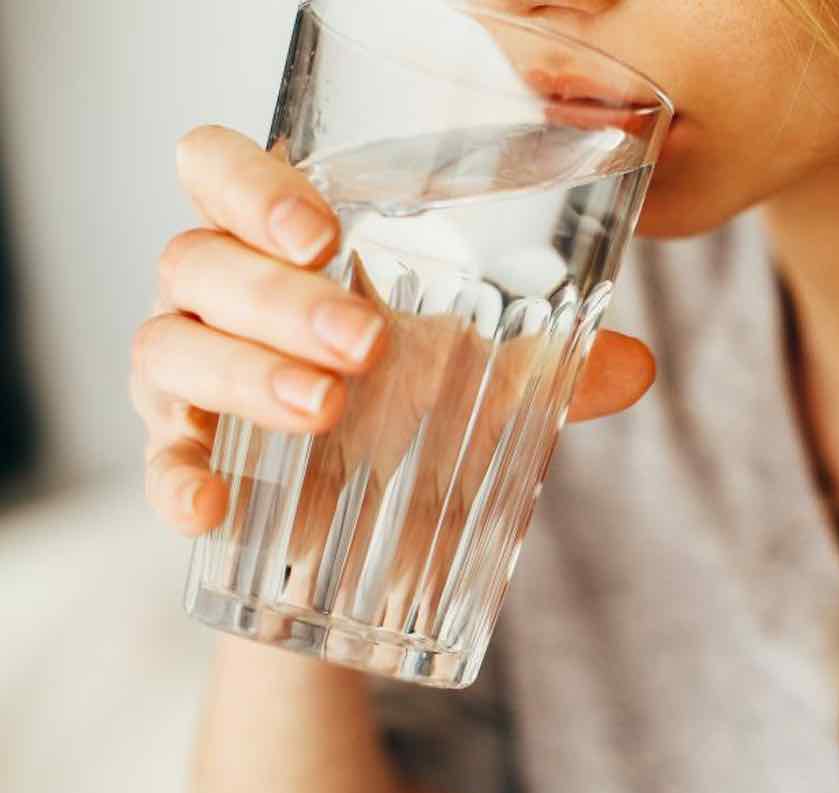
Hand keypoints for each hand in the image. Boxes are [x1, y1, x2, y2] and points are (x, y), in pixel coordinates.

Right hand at [132, 125, 655, 537]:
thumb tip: (638, 366)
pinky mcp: (182, 455)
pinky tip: (212, 508)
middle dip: (279, 297)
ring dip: (245, 373)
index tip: (324, 234)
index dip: (251, 185)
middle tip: (365, 343)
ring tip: (328, 409)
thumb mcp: (486, 382)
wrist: (371, 531)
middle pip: (199, 258)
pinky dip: (176, 478)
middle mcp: (220, 296)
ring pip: (169, 344)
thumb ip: (554, 367)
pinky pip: (156, 459)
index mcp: (283, 247)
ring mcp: (188, 375)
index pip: (219, 170)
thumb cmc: (414, 412)